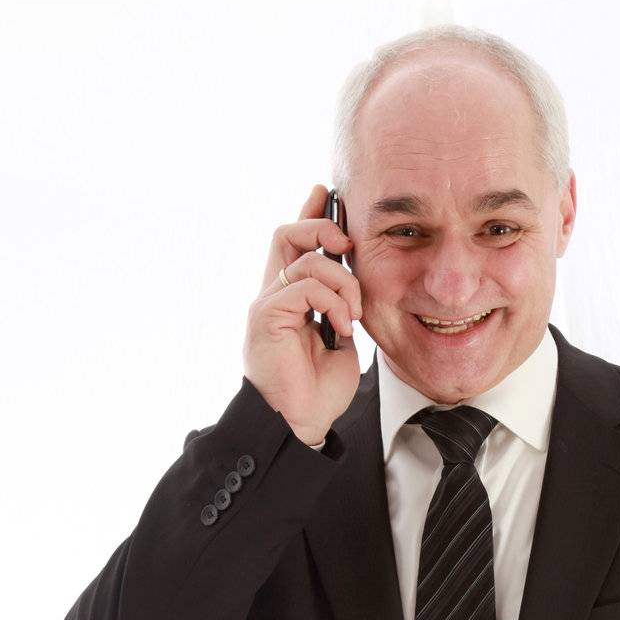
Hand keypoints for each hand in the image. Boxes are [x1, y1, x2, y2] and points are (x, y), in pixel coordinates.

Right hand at [243, 184, 362, 444]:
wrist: (299, 425)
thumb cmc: (317, 393)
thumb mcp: (340, 341)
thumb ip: (340, 309)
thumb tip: (352, 287)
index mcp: (290, 300)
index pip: (294, 245)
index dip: (309, 215)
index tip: (328, 194)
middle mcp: (272, 296)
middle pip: (287, 234)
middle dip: (322, 227)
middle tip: (348, 244)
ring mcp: (266, 304)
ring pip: (303, 258)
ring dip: (342, 281)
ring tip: (353, 313)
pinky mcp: (266, 316)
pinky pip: (304, 286)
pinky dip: (332, 301)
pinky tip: (341, 328)